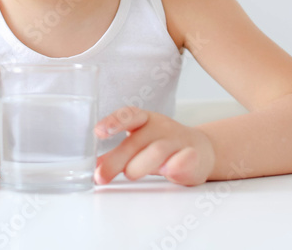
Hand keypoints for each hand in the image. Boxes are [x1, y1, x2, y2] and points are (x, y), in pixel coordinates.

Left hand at [93, 106, 214, 185]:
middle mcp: (160, 127)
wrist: (199, 151)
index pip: (128, 115)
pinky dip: (175, 166)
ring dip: (140, 165)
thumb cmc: (161, 148)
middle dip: (116, 160)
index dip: (113, 122)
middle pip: (136, 141)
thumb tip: (92, 167)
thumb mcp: (137, 146)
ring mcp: (177, 140)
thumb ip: (115, 156)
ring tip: (130, 174)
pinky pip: (184, 159)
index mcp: (144, 121)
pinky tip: (168, 171)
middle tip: (101, 176)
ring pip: (157, 151)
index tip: (99, 132)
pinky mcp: (193, 156)